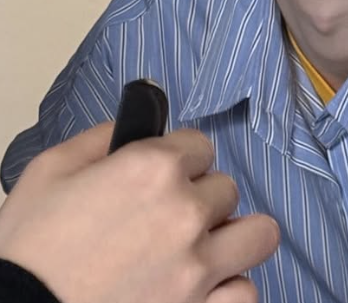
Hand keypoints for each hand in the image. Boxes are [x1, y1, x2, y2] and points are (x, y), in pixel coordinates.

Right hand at [0, 124, 278, 302]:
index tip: (160, 178)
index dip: (178, 160)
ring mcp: (199, 266)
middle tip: (164, 220)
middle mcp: (186, 211)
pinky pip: (245, 291)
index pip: (200, 145)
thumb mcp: (49, 172)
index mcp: (153, 168)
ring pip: (257, 233)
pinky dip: (229, 289)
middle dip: (198, 199)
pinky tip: (204, 289)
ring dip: (231, 237)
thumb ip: (101, 137)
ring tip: (203, 249)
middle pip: (224, 188)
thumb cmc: (27, 252)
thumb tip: (134, 125)